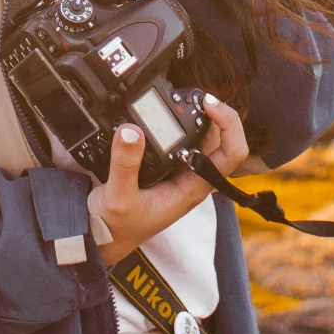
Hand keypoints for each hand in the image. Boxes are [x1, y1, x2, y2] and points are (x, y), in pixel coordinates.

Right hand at [93, 95, 247, 266]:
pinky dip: (183, 123)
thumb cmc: (115, 226)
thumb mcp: (117, 197)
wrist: (103, 238)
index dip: (229, 125)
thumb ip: (125, 165)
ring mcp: (182, 172)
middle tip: (197, 95)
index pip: (231, 154)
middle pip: (223, 140)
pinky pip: (186, 140)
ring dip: (203, 117)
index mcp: (192, 188)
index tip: (209, 104)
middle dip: (217, 114)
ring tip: (189, 97)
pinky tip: (171, 111)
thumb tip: (131, 131)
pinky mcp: (168, 166)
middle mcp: (193, 178)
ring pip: (206, 139)